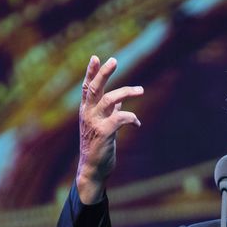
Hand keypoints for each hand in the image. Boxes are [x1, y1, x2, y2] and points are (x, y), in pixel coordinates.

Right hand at [76, 56, 143, 203]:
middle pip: (94, 88)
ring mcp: (94, 123)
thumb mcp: (103, 125)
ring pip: (109, 100)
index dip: (91, 72)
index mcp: (86, 110)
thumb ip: (110, 112)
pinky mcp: (104, 133)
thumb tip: (119, 101)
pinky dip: (132, 117)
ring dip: (126, 92)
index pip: (86, 87)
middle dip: (104, 73)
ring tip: (141, 90)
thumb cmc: (99, 147)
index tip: (96, 57)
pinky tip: (137, 122)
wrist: (93, 169)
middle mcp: (87, 114)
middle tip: (114, 60)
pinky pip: (120, 118)